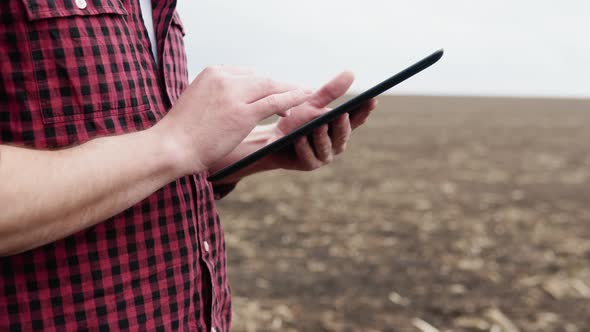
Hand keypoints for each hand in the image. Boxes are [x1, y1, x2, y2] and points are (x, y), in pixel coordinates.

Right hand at [153, 66, 309, 174]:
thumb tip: (231, 104)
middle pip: (261, 78)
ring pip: (271, 87)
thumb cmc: (182, 132)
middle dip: (281, 87)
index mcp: (212, 72)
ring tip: (308, 97)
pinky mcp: (243, 113)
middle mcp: (224, 78)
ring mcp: (234, 94)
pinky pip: (275, 102)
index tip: (275, 91)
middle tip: (299, 93)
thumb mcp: (198, 102)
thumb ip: (217, 96)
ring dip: (291, 92)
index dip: (263, 85)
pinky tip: (305, 101)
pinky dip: (293, 100)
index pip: (246, 74)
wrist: (171, 147)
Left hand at [265, 71, 377, 170]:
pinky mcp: (309, 164)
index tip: (372, 99)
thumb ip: (330, 91)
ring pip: (326, 146)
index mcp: (341, 128)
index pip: (357, 119)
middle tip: (342, 114)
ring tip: (319, 125)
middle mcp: (336, 144)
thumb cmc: (296, 120)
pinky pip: (308, 155)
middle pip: (342, 134)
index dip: (364, 110)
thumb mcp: (312, 103)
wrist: (274, 139)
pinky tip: (299, 138)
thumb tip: (351, 72)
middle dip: (342, 125)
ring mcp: (324, 156)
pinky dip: (303, 146)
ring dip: (322, 136)